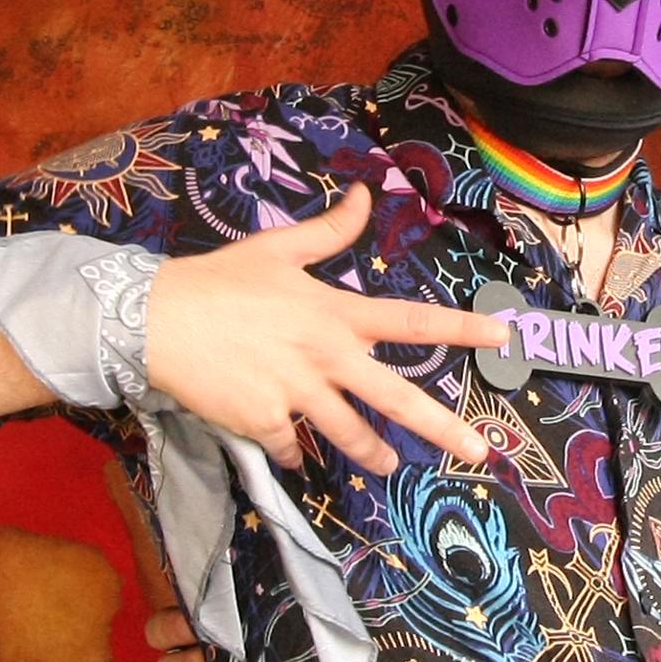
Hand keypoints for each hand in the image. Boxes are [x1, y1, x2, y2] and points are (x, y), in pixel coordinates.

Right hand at [142, 184, 509, 470]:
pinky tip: (295, 454)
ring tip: (389, 467)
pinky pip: (290, 446)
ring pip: (351, 434)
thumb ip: (330, 230)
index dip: (461, 327)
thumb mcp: (278, 248)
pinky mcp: (265, 421)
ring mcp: (298, 393)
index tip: (504, 336)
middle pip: (399, 398)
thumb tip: (366, 194)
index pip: (413, 320)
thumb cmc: (218, 281)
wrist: (156, 320)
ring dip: (374, 453)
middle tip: (479, 451)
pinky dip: (294, 451)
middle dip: (443, 428)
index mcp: (337, 314)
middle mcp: (327, 357)